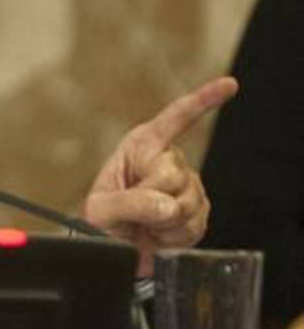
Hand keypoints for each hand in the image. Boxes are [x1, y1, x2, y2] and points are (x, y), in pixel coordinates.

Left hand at [82, 76, 238, 275]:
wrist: (113, 243)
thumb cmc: (100, 219)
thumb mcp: (99, 209)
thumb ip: (127, 204)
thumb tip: (166, 205)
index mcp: (142, 145)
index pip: (175, 119)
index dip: (203, 100)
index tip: (229, 85)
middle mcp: (169, 160)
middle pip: (173, 177)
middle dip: (150, 201)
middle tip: (131, 214)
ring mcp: (188, 186)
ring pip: (186, 205)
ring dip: (161, 223)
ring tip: (142, 225)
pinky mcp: (199, 211)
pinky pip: (193, 226)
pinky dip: (172, 237)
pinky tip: (157, 234)